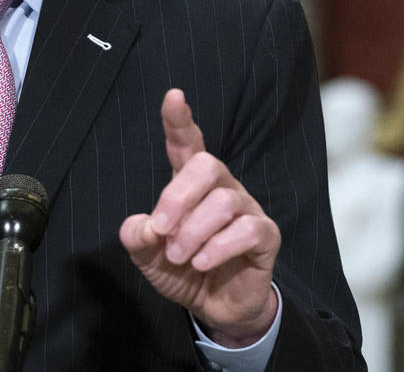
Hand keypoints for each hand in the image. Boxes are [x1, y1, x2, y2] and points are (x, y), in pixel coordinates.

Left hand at [119, 89, 280, 345]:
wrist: (214, 307)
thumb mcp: (149, 255)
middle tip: (161, 229)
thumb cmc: (183, 269)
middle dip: (177, 196)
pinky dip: (218, 247)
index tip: (174, 97)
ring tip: (179, 256)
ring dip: (193, 232)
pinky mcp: (265, 236)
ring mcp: (246, 209)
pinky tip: (202, 262)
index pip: (188, 144)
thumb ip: (138, 237)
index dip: (180, 120)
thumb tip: (143, 227)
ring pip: (223, 201)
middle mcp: (222, 188)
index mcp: (191, 183)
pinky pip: (247, 230)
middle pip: (207, 165)